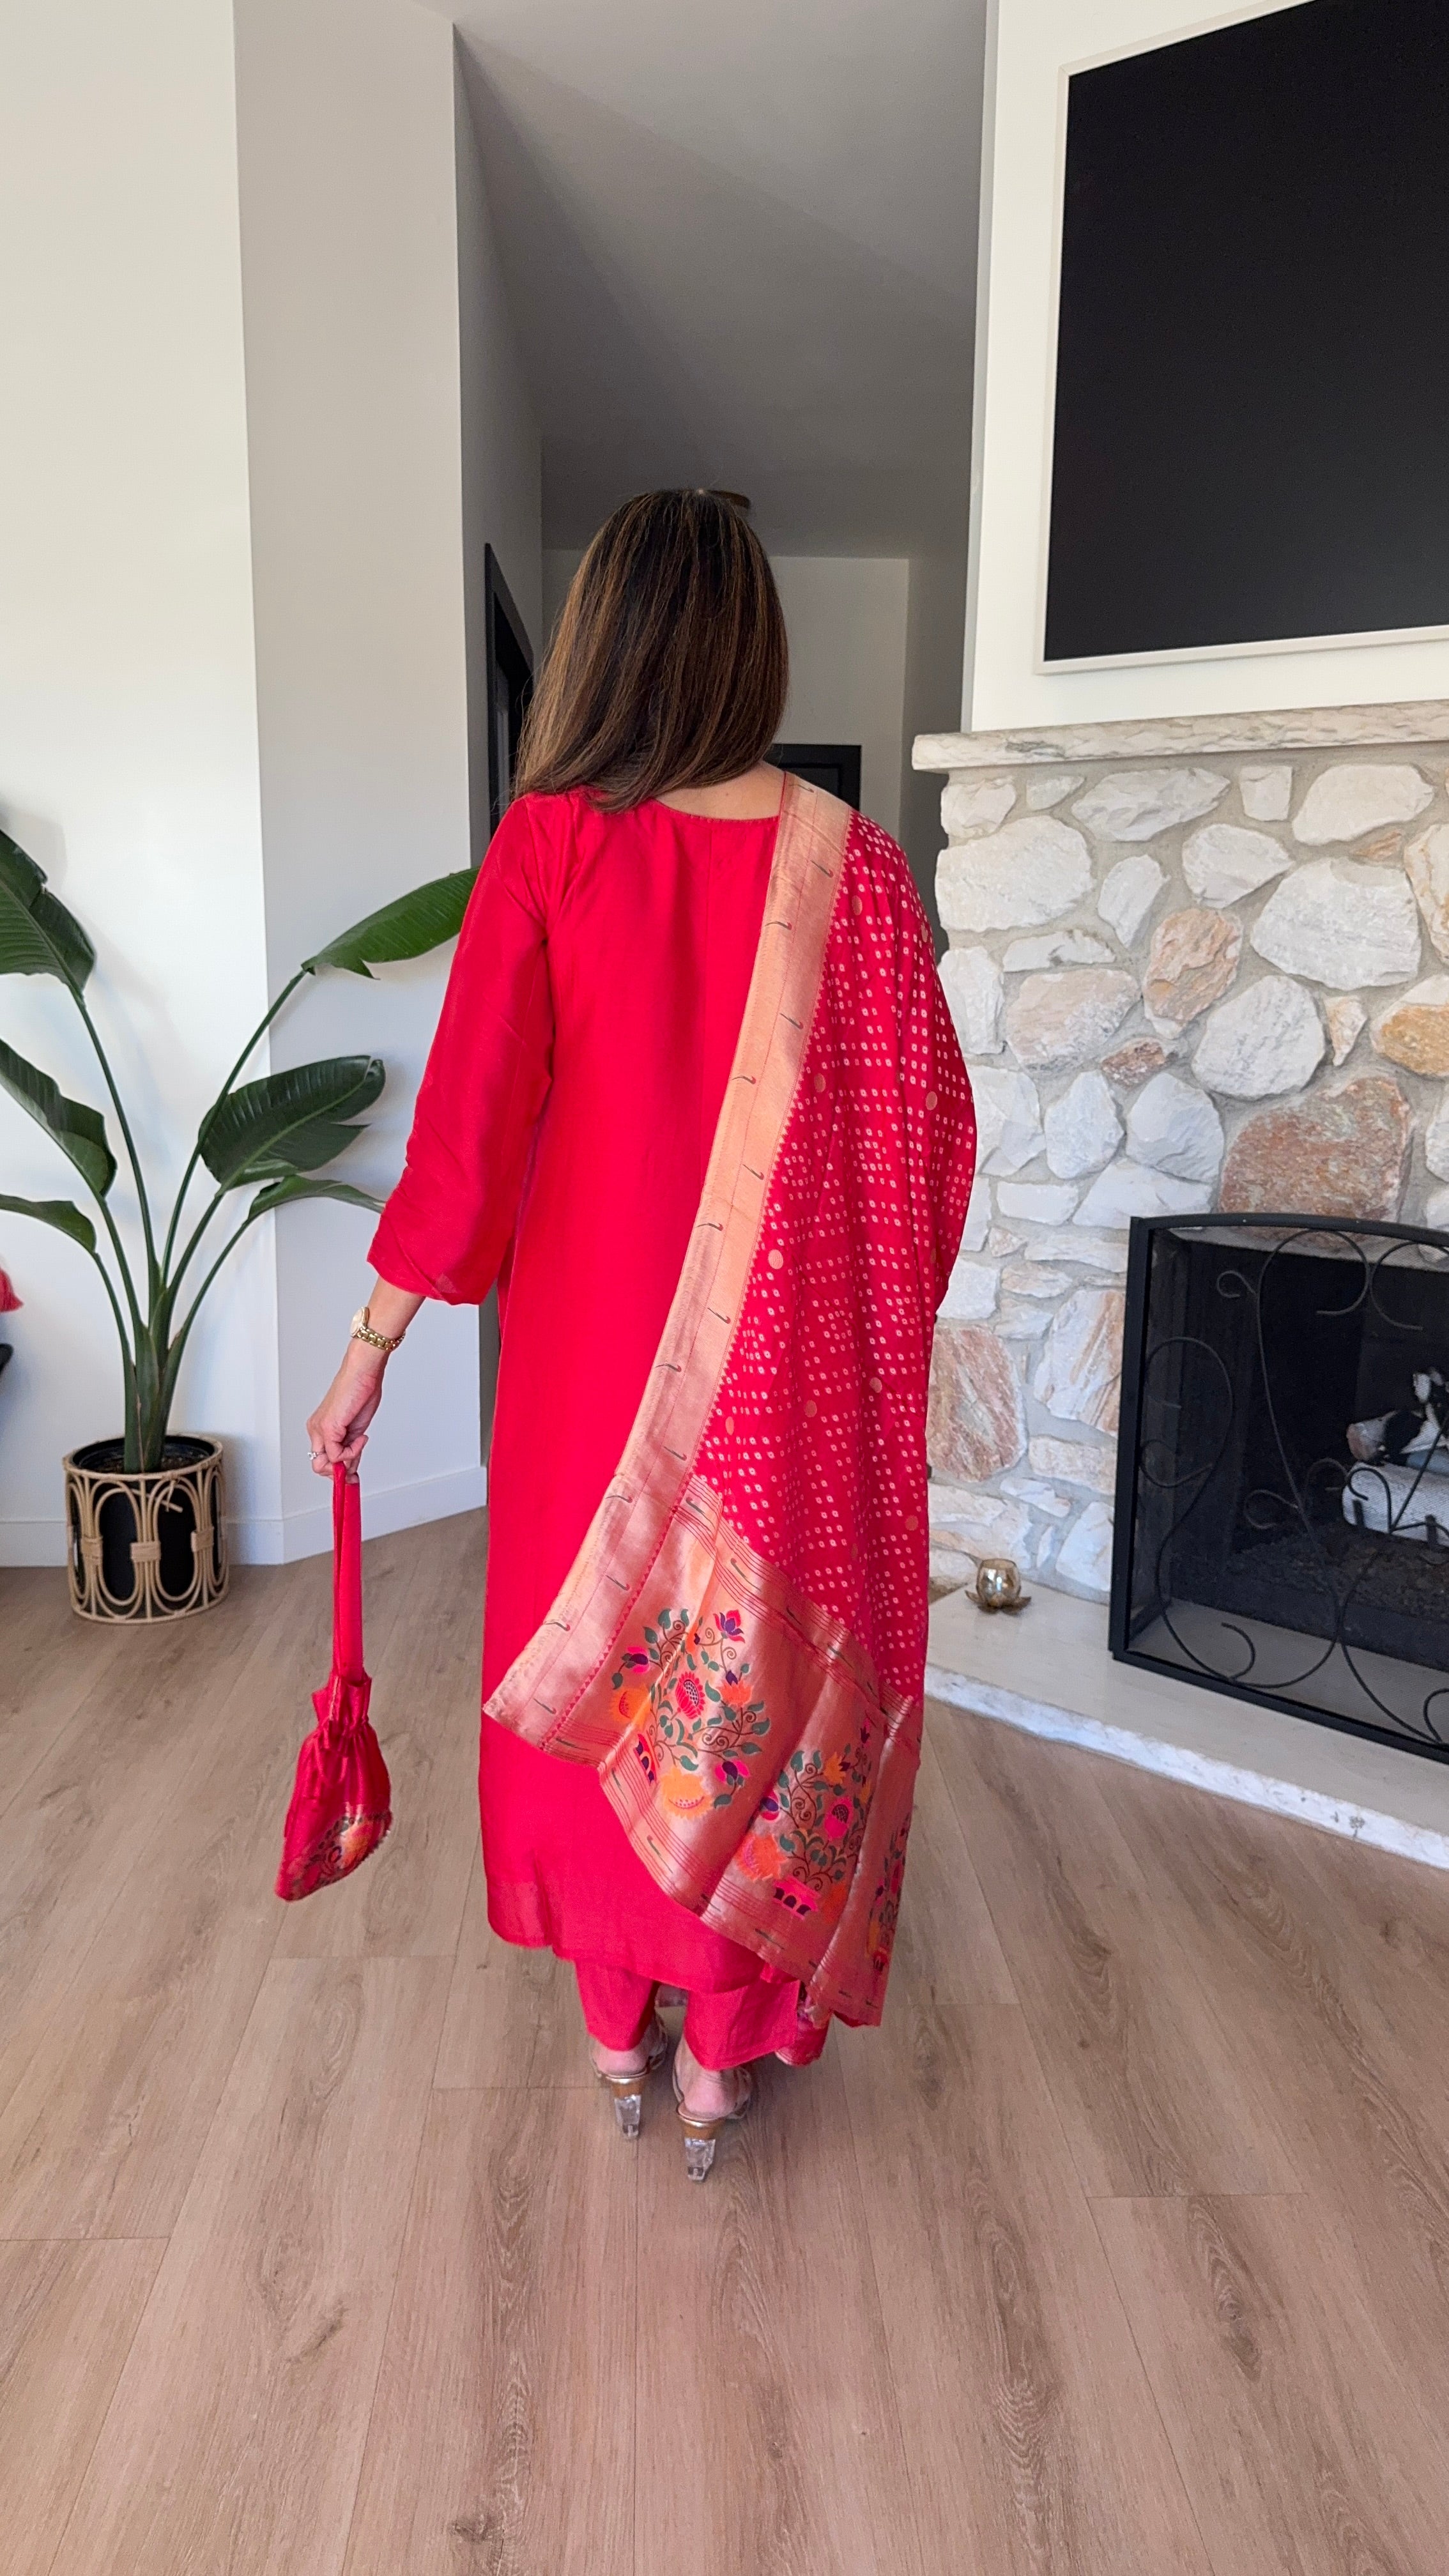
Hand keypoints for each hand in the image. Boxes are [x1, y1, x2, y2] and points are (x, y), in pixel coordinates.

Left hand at [307, 1342, 387, 1477]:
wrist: (363, 1372)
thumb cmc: (361, 1393)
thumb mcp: (356, 1429)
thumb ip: (351, 1449)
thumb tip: (351, 1470)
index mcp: (321, 1429)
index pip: (322, 1460)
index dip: (337, 1471)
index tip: (352, 1474)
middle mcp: (316, 1430)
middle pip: (319, 1467)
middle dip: (340, 1471)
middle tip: (356, 1462)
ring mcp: (319, 1429)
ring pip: (325, 1465)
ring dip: (347, 1461)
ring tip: (359, 1443)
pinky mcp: (328, 1428)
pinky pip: (337, 1455)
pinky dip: (352, 1452)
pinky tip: (360, 1437)